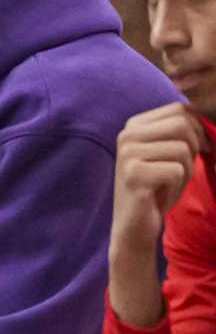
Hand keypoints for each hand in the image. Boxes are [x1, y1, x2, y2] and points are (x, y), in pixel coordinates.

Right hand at [112, 102, 208, 251]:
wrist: (135, 224)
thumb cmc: (157, 187)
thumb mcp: (167, 153)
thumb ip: (180, 133)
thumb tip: (208, 120)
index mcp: (134, 125)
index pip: (179, 109)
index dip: (199, 129)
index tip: (199, 149)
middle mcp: (127, 135)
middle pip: (182, 125)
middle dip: (194, 149)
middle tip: (185, 169)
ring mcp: (128, 154)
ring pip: (183, 150)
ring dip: (186, 171)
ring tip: (170, 183)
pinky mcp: (135, 174)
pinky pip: (177, 171)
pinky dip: (178, 186)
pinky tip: (162, 193)